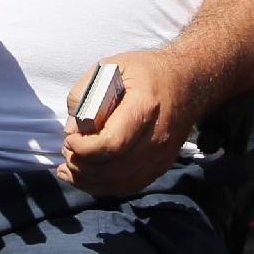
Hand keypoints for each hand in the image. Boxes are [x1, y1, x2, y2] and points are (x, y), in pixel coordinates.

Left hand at [58, 49, 196, 195]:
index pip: (112, 143)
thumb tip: (71, 127)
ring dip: (90, 182)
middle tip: (67, 154)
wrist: (187, 81)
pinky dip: (106, 187)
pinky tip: (87, 179)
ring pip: (122, 183)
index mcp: (144, 107)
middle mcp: (157, 136)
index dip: (85, 148)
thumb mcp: (112, 66)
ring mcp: (162, 155)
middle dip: (83, 167)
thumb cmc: (147, 71)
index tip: (69, 140)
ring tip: (70, 169)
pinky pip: (131, 185)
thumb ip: (85, 92)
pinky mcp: (161, 165)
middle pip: (115, 168)